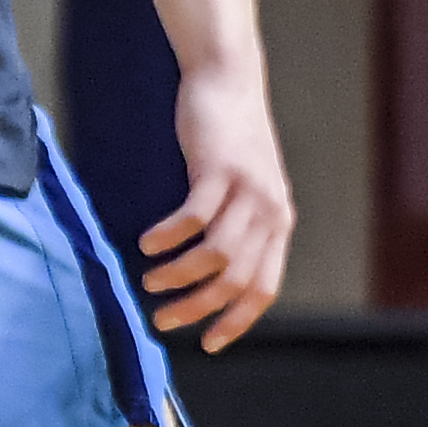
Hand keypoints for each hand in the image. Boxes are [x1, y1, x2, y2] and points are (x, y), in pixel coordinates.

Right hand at [141, 61, 293, 350]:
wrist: (230, 82)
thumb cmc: (230, 143)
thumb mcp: (246, 192)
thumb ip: (238, 230)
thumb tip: (209, 279)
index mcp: (279, 225)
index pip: (263, 289)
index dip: (236, 321)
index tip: (207, 344)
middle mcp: (270, 212)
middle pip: (235, 280)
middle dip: (196, 308)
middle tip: (162, 318)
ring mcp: (247, 191)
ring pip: (215, 255)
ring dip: (177, 275)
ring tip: (149, 279)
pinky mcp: (219, 169)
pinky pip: (193, 218)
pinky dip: (168, 237)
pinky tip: (148, 243)